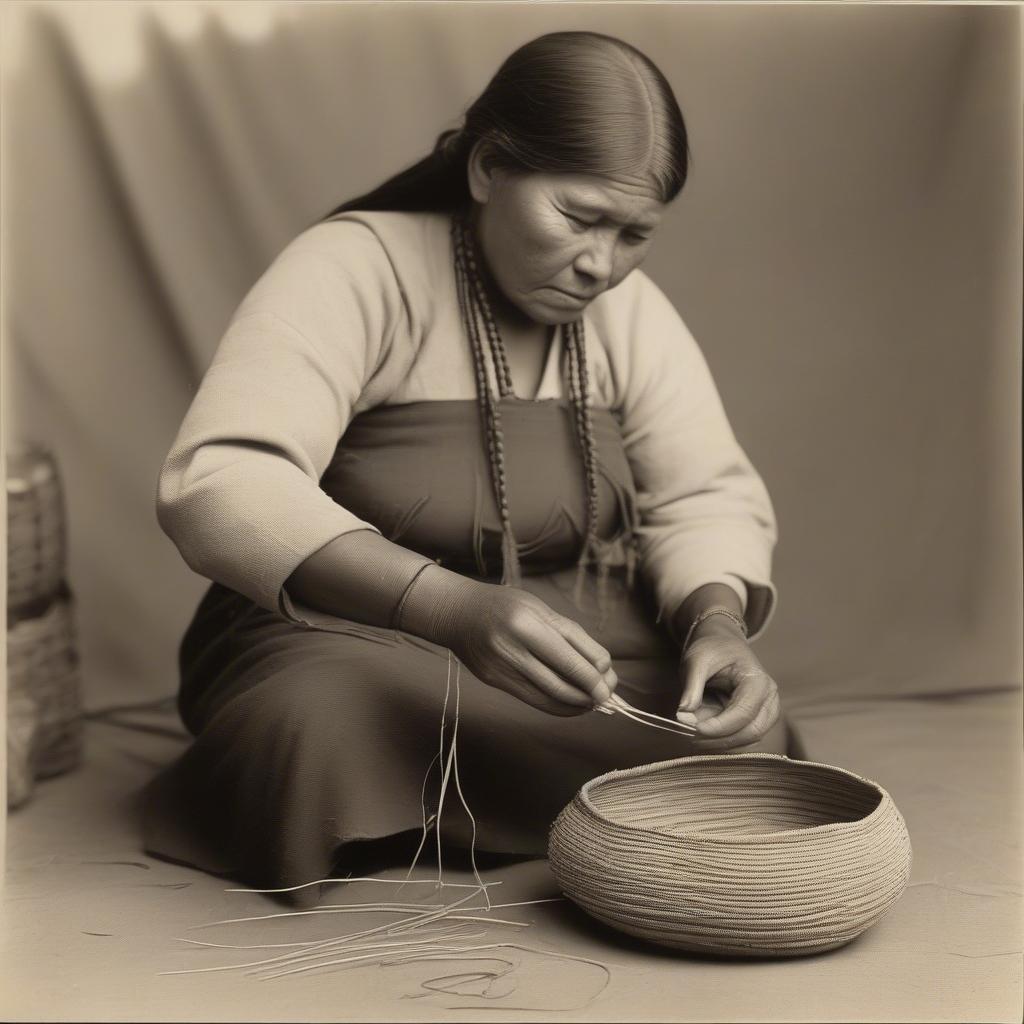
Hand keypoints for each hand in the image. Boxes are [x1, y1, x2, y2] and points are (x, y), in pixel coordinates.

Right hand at [402, 568, 617, 716]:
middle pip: (560, 685)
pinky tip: (570, 703)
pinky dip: (557, 706)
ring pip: (548, 699)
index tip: (610, 688)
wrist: (457, 613)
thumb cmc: (505, 605)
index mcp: (526, 625)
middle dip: (588, 696)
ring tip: (592, 702)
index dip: (593, 680)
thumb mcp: (541, 609)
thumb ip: (572, 637)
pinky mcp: (495, 683)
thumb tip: (602, 668)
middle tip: (606, 697)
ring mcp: (501, 670)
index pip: (568, 661)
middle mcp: (512, 650)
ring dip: (575, 705)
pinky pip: (533, 701)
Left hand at [677, 618, 779, 749]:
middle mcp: (769, 699)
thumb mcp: (696, 661)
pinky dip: (723, 741)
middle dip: (719, 739)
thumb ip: (691, 688)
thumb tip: (683, 715)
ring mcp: (767, 712)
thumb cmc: (712, 650)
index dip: (719, 726)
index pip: (743, 712)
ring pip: (748, 740)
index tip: (693, 729)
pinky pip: (744, 739)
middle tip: (690, 736)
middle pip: (751, 732)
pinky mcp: (758, 721)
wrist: (723, 646)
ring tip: (693, 735)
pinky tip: (703, 736)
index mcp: (758, 680)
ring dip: (720, 743)